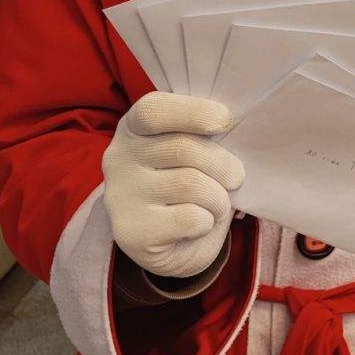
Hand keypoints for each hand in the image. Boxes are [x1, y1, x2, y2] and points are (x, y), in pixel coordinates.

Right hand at [101, 92, 243, 278]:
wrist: (172, 244)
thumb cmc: (191, 182)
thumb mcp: (195, 148)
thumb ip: (205, 132)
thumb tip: (230, 123)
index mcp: (134, 128)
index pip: (152, 110)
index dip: (193, 111)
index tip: (225, 120)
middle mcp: (118, 158)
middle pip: (183, 148)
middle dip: (222, 164)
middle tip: (236, 178)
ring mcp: (120, 196)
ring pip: (189, 184)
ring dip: (218, 197)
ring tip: (217, 204)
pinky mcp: (131, 232)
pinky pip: (188, 218)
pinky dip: (208, 221)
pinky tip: (198, 225)